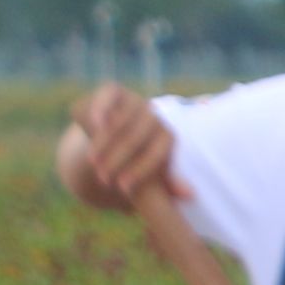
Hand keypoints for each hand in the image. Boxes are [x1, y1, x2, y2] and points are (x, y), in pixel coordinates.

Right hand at [63, 85, 172, 213]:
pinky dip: (100, 110)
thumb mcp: (153, 172)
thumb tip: (189, 194)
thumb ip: (169, 183)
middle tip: (104, 180)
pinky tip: (95, 125)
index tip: (124, 189)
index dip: (140, 171)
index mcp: (168, 136)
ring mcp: (134, 100)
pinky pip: (107, 98)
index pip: (156, 154)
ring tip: (94, 163)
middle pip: (135, 139)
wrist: (115, 130)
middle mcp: (154, 115)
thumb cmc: (138, 157)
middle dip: (118, 161)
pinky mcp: (113, 90)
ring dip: (104, 144)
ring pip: (118, 122)